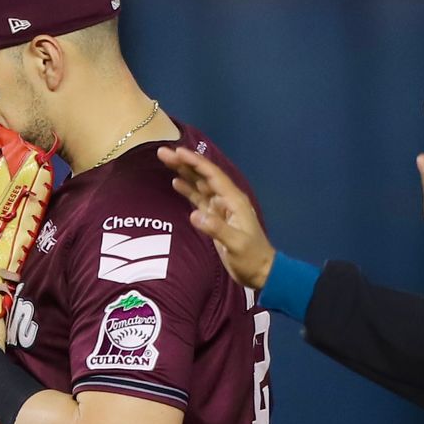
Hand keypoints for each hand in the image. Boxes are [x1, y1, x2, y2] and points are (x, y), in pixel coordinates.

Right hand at [159, 144, 273, 289]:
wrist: (259, 271)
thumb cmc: (250, 257)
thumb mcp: (235, 244)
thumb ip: (216, 228)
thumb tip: (194, 215)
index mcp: (234, 201)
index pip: (212, 176)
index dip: (195, 162)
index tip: (177, 152)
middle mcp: (226, 200)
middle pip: (203, 176)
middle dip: (185, 163)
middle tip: (163, 152)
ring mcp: (220, 208)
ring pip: (199, 185)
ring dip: (184, 172)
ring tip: (166, 161)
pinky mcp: (214, 218)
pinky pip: (198, 198)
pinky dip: (187, 189)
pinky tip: (176, 182)